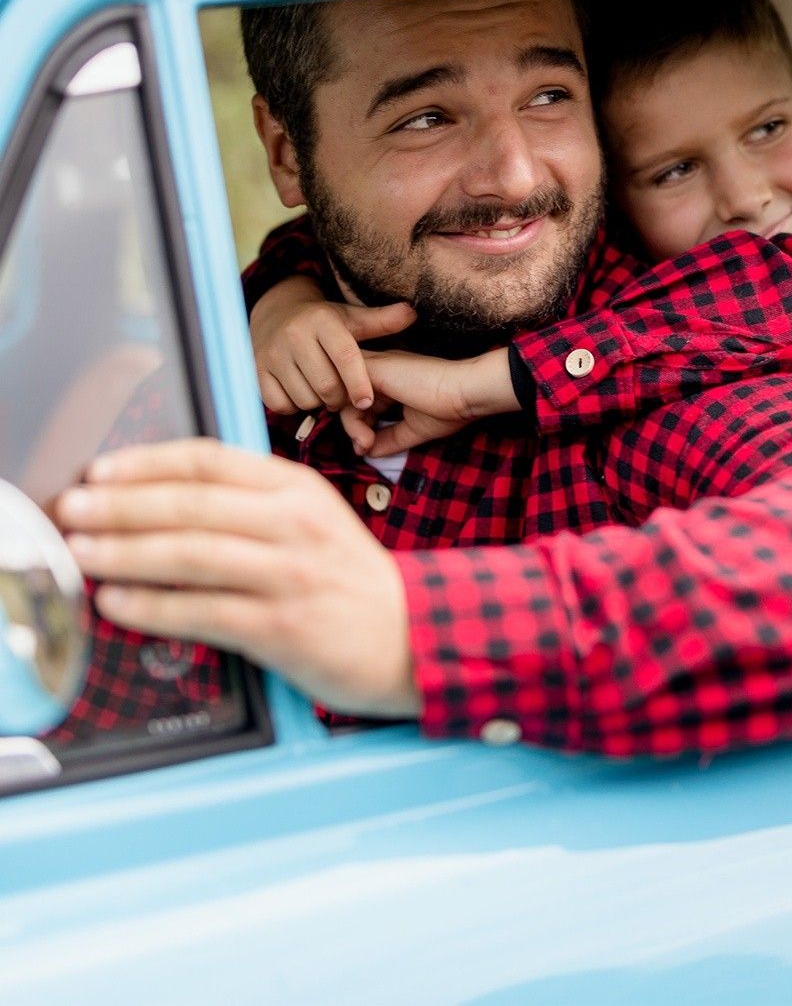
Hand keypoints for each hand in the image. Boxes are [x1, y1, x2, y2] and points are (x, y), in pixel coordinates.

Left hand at [55, 439, 419, 718]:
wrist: (413, 635)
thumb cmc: (348, 579)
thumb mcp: (310, 519)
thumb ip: (250, 504)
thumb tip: (162, 503)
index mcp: (295, 488)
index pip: (209, 461)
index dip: (147, 462)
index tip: (101, 470)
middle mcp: (292, 523)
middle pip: (191, 504)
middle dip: (121, 505)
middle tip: (73, 509)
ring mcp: (289, 574)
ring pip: (191, 554)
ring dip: (126, 553)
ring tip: (82, 553)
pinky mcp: (283, 627)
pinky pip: (205, 612)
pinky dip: (154, 607)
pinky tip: (119, 604)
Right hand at [249, 277, 414, 415]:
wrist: (274, 313)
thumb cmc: (324, 322)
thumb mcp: (352, 319)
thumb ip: (382, 321)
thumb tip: (412, 313)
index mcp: (322, 320)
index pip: (345, 357)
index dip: (359, 383)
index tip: (366, 401)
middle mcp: (293, 335)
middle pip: (326, 386)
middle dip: (339, 397)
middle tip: (344, 395)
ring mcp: (270, 353)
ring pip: (304, 398)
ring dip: (317, 403)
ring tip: (322, 390)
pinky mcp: (255, 371)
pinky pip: (280, 404)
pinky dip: (293, 406)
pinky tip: (301, 391)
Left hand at [341, 348, 518, 456]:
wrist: (465, 392)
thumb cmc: (449, 407)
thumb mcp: (413, 428)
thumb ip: (390, 438)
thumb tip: (368, 454)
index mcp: (390, 379)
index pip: (360, 401)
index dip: (360, 425)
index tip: (370, 446)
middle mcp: (379, 368)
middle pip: (348, 399)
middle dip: (353, 428)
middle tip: (365, 447)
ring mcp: (375, 366)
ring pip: (343, 396)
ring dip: (352, 427)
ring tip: (367, 443)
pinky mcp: (373, 369)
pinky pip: (345, 392)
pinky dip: (350, 418)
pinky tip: (366, 435)